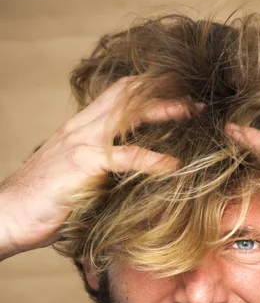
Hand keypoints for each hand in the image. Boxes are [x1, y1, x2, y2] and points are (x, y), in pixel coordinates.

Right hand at [0, 78, 199, 259]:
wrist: (8, 214)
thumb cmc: (44, 202)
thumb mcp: (77, 176)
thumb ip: (102, 168)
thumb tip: (133, 178)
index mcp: (81, 127)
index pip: (117, 94)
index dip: (148, 88)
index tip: (178, 94)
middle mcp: (82, 126)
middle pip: (128, 92)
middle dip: (164, 90)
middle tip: (197, 101)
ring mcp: (82, 141)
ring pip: (130, 111)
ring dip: (166, 109)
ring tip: (195, 115)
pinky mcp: (83, 163)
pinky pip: (126, 155)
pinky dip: (153, 159)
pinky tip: (174, 166)